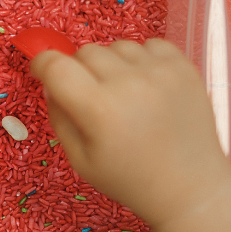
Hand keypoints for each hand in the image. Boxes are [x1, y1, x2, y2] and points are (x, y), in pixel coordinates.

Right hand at [30, 39, 230, 228]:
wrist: (189, 186)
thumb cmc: (128, 178)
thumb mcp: (79, 159)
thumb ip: (59, 117)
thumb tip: (50, 84)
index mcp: (99, 110)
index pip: (56, 66)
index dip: (42, 64)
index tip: (42, 71)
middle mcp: (130, 83)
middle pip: (85, 52)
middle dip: (78, 70)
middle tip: (91, 96)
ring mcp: (160, 72)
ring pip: (115, 46)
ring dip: (110, 65)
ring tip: (122, 94)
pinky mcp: (183, 67)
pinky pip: (148, 45)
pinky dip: (139, 60)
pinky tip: (145, 85)